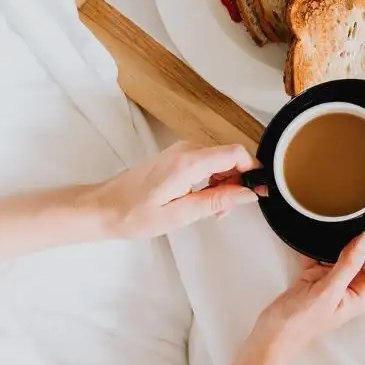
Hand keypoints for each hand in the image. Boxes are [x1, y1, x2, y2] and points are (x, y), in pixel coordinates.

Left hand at [94, 141, 262, 238]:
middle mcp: (186, 149)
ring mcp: (181, 150)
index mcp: (188, 162)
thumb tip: (248, 192)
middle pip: (231, 155)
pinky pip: (208, 161)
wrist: (103, 207)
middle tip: (229, 209)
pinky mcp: (177, 156)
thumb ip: (217, 201)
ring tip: (214, 210)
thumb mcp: (180, 215)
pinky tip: (203, 199)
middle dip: (239, 181)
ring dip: (226, 182)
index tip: (260, 190)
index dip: (253, 170)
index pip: (235, 152)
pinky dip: (214, 180)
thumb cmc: (133, 214)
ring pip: (221, 159)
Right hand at [224, 231, 364, 364]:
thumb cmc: (299, 324)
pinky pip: (322, 254)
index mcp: (363, 294)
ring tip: (340, 218)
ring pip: (344, 251)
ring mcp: (335, 280)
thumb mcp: (328, 291)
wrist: (269, 335)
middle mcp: (353, 286)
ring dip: (339, 239)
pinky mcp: (317, 276)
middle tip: (363, 212)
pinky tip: (315, 234)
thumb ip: (348, 263)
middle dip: (364, 236)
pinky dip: (318, 245)